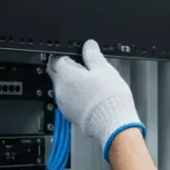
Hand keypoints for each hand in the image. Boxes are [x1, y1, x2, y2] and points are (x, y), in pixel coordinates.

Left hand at [48, 40, 144, 160]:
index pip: (55, 59)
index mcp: (65, 75)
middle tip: (83, 67)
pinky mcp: (69, 115)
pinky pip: (68, 100)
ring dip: (71, 83)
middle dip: (66, 68)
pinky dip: (75, 96)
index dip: (65, 54)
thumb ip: (93, 54)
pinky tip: (90, 96)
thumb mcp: (104, 69)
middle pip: (56, 73)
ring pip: (62, 87)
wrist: (113, 124)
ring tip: (90, 83)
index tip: (76, 54)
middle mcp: (60, 89)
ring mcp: (63, 104)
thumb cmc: (108, 97)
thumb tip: (89, 45)